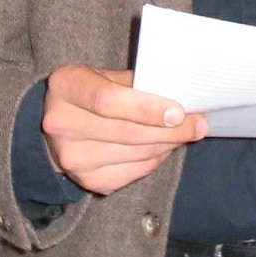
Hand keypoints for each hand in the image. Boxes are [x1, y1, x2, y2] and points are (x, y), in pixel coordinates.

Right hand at [41, 65, 206, 195]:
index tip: (178, 113)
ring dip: (167, 144)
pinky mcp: (87, 181)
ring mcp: (72, 158)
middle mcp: (61, 124)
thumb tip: (181, 97)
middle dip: (170, 130)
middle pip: (127, 133)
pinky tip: (163, 147)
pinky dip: (155, 159)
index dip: (147, 109)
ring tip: (184, 133)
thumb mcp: (105, 75)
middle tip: (197, 124)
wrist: (58, 123)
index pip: (109, 102)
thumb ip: (136, 84)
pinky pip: (135, 172)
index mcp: (66, 86)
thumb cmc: (89, 92)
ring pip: (136, 155)